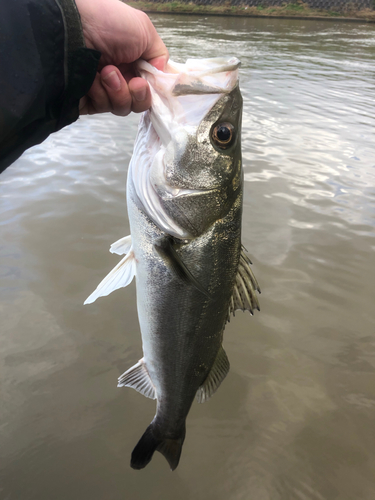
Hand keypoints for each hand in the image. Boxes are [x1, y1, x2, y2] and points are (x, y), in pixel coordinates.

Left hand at [75, 0, 167, 115]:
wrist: (70, 28)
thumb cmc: (107, 23)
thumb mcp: (144, 30)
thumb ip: (159, 55)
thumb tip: (161, 76)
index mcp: (133, 59)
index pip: (150, 84)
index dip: (153, 89)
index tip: (150, 83)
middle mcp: (119, 75)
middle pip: (139, 101)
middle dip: (139, 94)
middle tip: (133, 82)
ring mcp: (103, 88)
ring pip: (123, 107)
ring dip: (119, 92)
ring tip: (106, 72)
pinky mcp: (88, 99)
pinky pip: (104, 108)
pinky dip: (102, 95)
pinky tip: (92, 80)